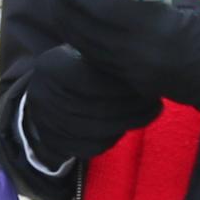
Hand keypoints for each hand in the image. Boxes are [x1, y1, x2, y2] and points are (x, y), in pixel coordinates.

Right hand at [16, 44, 158, 167]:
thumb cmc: (80, 64)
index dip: (124, 88)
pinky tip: (127, 125)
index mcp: (51, 66)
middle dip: (133, 107)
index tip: (149, 86)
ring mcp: (45, 122)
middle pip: (98, 109)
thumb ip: (110, 61)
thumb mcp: (89, 53)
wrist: (48, 89)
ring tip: (150, 112)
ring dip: (129, 122)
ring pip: (97, 130)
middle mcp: (42, 95)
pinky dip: (114, 137)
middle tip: (157, 103)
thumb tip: (147, 67)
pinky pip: (91, 146)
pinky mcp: (54, 142)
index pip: (93, 82)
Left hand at [56, 0, 199, 128]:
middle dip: (62, 1)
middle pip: (85, 27)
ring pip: (84, 45)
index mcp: (158, 28)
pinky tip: (76, 21)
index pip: (101, 7)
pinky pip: (95, 57)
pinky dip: (80, 37)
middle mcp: (138, 54)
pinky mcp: (130, 83)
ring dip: (66, 19)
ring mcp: (132, 73)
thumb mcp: (187, 3)